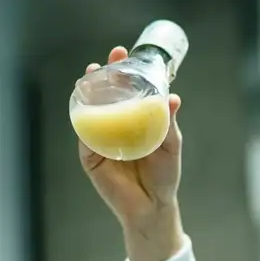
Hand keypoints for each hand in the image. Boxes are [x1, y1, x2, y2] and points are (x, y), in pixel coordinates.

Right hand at [79, 46, 184, 260]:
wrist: (153, 206)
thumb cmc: (163, 175)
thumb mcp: (171, 145)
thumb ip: (169, 122)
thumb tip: (173, 97)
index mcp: (134, 120)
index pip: (127, 91)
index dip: (124, 71)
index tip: (125, 54)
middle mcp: (115, 126)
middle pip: (106, 95)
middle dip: (106, 74)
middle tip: (111, 59)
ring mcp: (100, 139)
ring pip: (90, 110)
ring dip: (90, 90)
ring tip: (94, 74)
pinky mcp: (90, 155)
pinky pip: (85, 134)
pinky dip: (85, 120)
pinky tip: (88, 105)